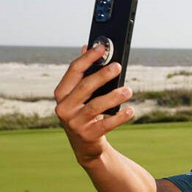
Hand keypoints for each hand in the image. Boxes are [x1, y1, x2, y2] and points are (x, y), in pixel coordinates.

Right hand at [54, 44, 134, 164]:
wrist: (84, 145)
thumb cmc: (85, 113)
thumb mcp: (81, 95)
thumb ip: (84, 74)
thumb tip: (88, 46)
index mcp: (61, 93)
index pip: (74, 71)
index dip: (88, 58)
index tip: (102, 47)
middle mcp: (64, 108)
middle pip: (85, 87)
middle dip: (102, 75)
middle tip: (118, 67)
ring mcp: (74, 123)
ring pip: (96, 106)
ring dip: (114, 96)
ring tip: (128, 90)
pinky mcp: (87, 135)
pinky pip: (106, 124)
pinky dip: (120, 117)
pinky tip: (130, 110)